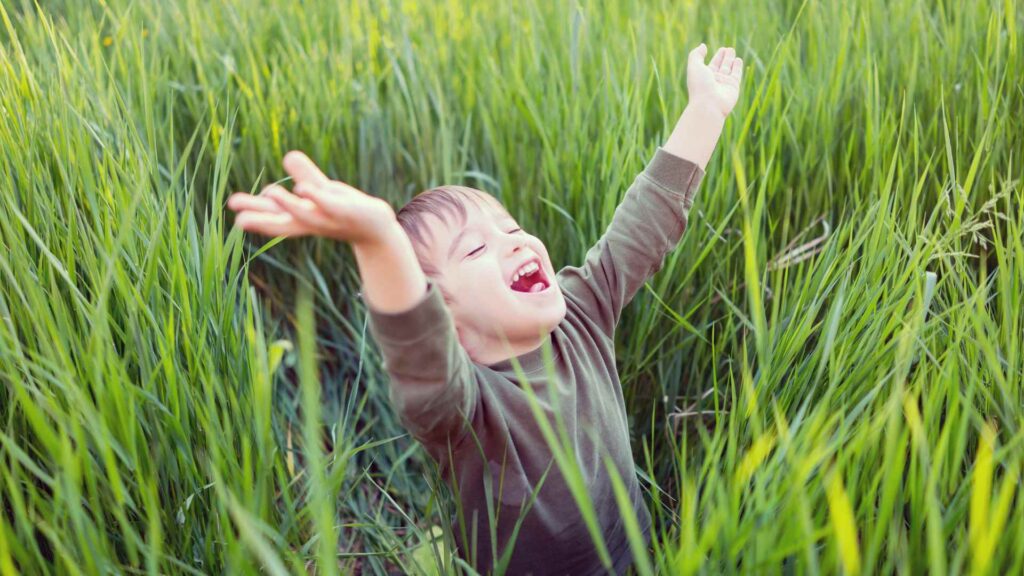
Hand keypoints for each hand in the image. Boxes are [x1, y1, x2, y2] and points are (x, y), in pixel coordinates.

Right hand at [227, 151, 397, 245]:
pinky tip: (304, 189)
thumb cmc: (347, 211)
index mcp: (302, 218)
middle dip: (262, 219)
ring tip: (271, 192)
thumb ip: (306, 174)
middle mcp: (311, 222)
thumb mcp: (323, 191)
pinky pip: (329, 204)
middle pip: (282, 222)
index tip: (234, 209)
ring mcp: (327, 218)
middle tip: (239, 219)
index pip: (274, 217)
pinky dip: (316, 197)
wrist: (376, 228)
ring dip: (288, 204)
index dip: (255, 214)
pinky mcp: (345, 211)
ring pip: (305, 214)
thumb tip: (288, 156)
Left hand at [686, 43, 742, 117]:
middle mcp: (714, 81)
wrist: (709, 105)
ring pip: (728, 69)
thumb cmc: (700, 86)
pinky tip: (738, 60)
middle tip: (728, 49)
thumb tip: (703, 46)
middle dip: (724, 58)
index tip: (721, 49)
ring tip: (732, 51)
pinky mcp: (733, 87)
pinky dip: (738, 67)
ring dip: (730, 60)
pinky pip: (736, 75)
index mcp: (704, 77)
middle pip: (721, 67)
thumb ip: (696, 55)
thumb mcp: (694, 66)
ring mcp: (724, 84)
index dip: (716, 57)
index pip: (712, 65)